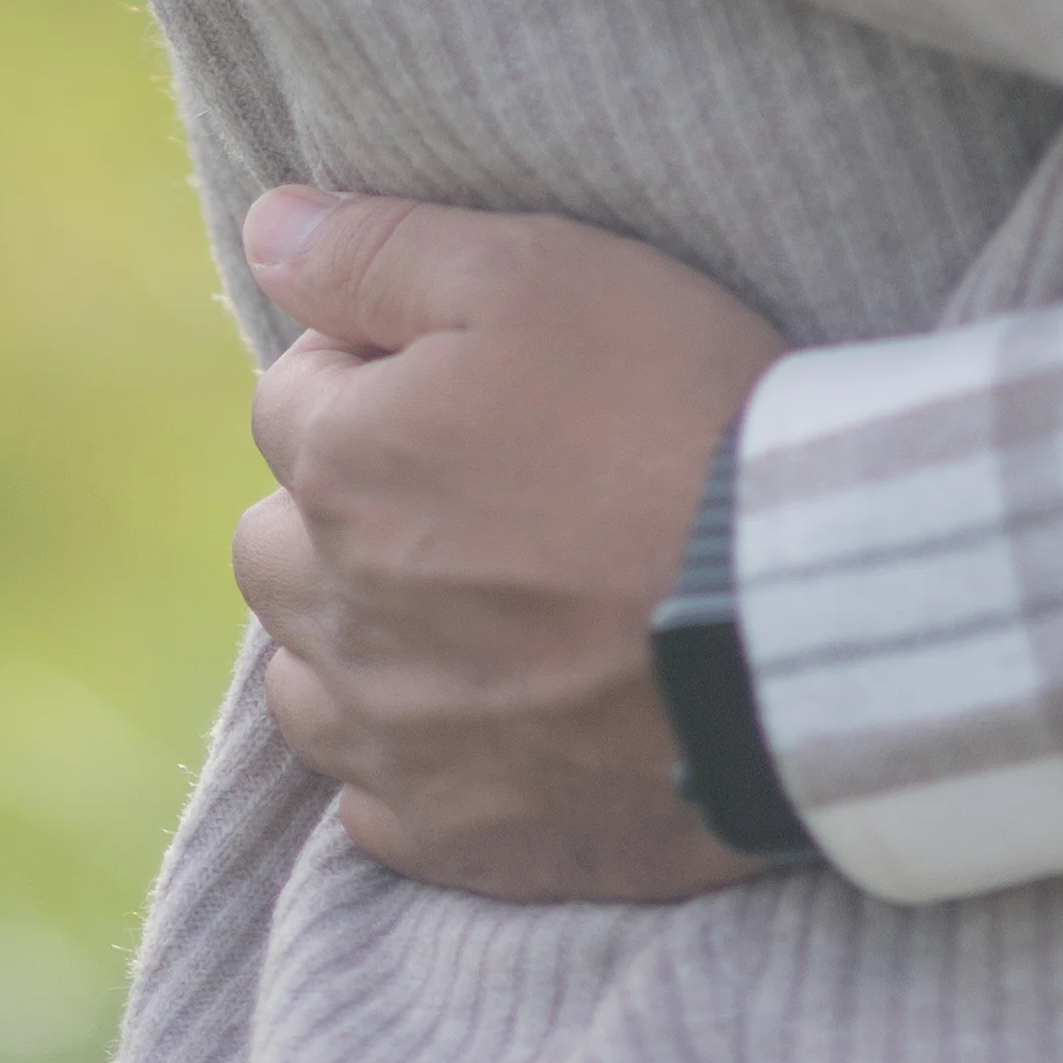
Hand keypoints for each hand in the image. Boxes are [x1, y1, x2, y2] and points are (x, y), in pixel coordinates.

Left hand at [232, 189, 787, 898]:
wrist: (797, 614)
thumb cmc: (672, 413)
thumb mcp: (537, 272)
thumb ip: (382, 250)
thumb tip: (265, 227)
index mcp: (343, 465)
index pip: (290, 395)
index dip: (375, 368)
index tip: (473, 375)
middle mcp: (336, 612)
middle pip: (276, 540)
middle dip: (340, 503)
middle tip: (473, 483)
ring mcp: (392, 738)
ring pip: (305, 677)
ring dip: (357, 634)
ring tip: (477, 597)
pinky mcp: (457, 835)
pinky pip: (375, 798)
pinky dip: (415, 751)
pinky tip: (499, 706)